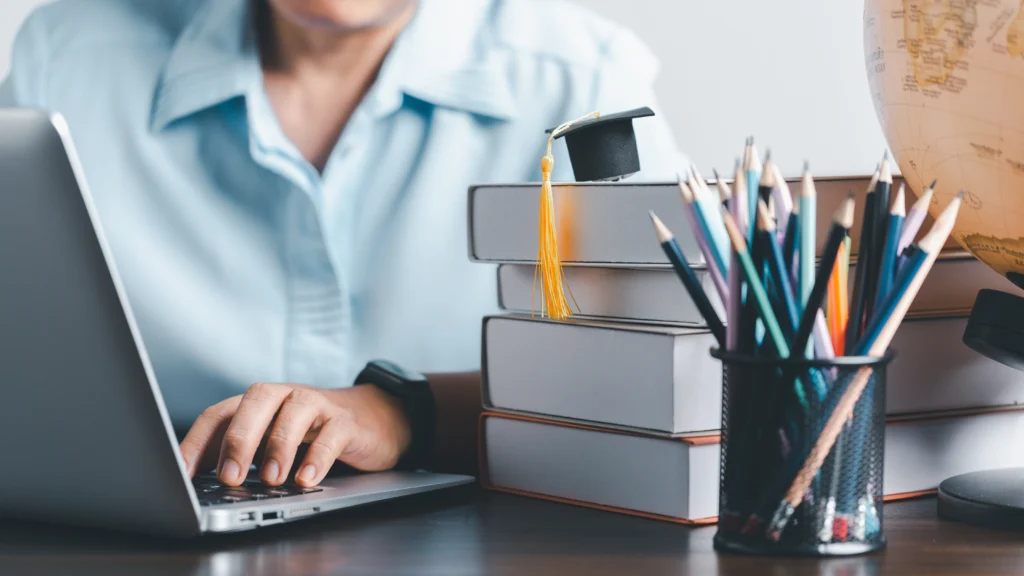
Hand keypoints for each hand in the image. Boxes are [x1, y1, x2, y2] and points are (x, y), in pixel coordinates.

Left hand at [179, 383, 411, 486]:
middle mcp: (286, 396)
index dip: (198, 442)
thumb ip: (245, 451)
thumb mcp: (275, 437)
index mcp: (259, 402)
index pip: (219, 413)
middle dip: (238, 440)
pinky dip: (318, 456)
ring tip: (270, 479)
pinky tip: (307, 479)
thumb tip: (204, 481)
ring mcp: (319, 405)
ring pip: (294, 413)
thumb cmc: (314, 431)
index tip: (183, 473)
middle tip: (228, 477)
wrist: (376, 417)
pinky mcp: (348, 421)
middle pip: (256, 403)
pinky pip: (332, 434)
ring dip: (278, 447)